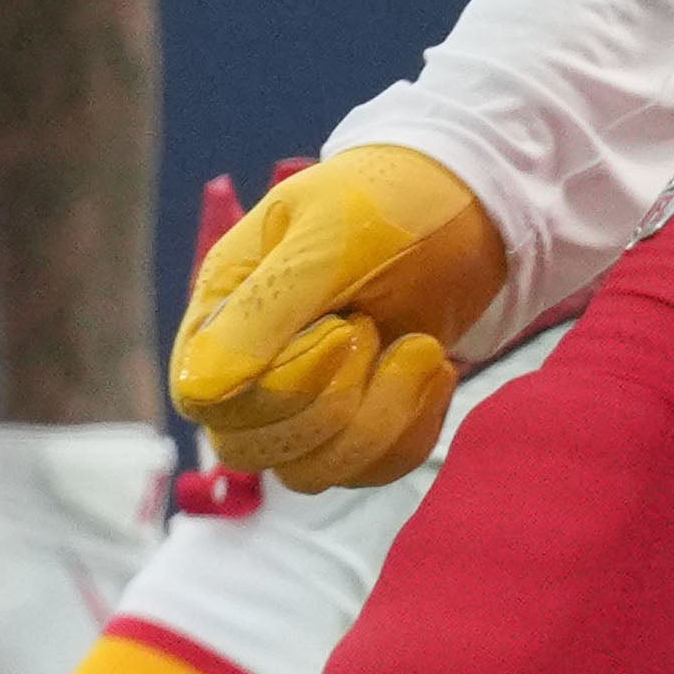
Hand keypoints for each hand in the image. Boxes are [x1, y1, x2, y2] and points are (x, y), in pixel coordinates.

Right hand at [172, 145, 504, 491]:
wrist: (474, 201)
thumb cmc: (390, 203)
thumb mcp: (327, 243)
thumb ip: (262, 313)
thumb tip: (198, 394)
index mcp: (220, 312)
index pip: (209, 401)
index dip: (281, 386)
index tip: (346, 328)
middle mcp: (249, 365)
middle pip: (252, 448)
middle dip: (336, 405)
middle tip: (378, 328)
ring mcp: (304, 399)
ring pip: (309, 472)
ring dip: (379, 421)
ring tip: (419, 349)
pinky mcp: (359, 420)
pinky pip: (367, 471)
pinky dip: (412, 431)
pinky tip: (433, 370)